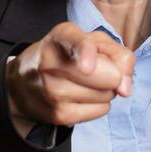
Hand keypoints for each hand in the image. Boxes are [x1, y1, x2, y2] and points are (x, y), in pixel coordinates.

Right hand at [6, 21, 135, 131]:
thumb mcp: (94, 41)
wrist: (25, 82)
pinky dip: (98, 104)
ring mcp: (53, 92)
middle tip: (95, 70)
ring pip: (108, 95)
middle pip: (110, 77)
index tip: (87, 67)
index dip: (85, 54)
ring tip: (83, 82)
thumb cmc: (68, 55)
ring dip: (104, 90)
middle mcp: (52, 63)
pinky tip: (81, 96)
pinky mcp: (58, 115)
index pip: (76, 44)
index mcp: (62, 36)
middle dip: (112, 74)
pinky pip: (102, 111)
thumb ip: (119, 55)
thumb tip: (125, 89)